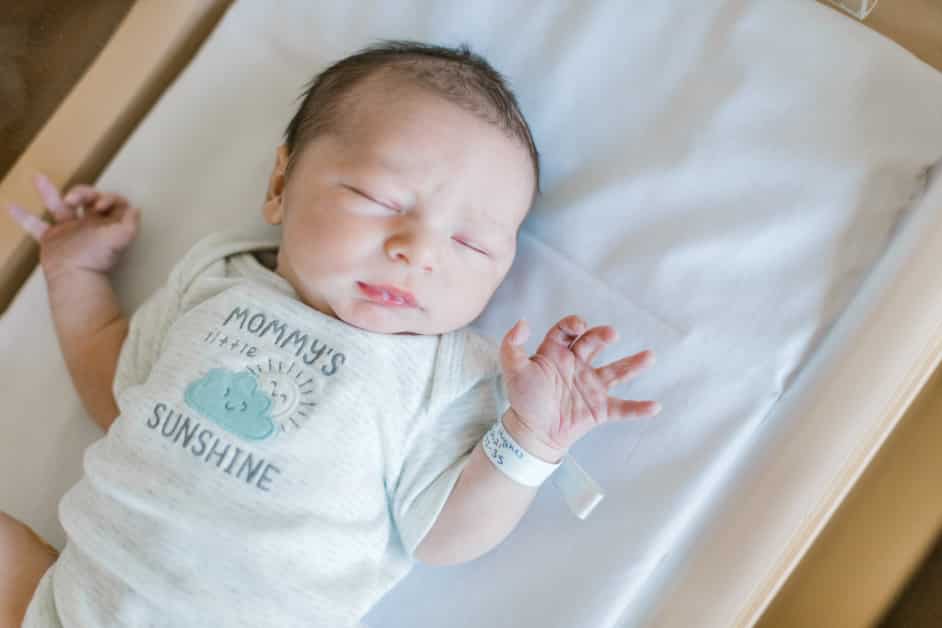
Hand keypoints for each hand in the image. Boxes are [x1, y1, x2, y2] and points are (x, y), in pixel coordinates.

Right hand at [6, 173, 139, 278]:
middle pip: (87, 199)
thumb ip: (130, 224)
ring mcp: (68, 230)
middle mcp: (88, 224)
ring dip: (49, 191)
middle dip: (83, 192)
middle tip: (75, 198)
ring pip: (58, 205)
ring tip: (39, 177)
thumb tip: (136, 209)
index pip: (112, 202)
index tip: (100, 205)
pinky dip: (23, 216)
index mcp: (106, 223)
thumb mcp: (121, 239)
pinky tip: (10, 205)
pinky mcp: (50, 238)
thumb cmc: (98, 257)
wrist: (75, 277)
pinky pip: (34, 224)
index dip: (108, 198)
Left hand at [499, 314, 660, 459]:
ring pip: (616, 371)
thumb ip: (512, 345)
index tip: (579, 326)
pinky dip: (638, 409)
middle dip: (602, 336)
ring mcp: (591, 386)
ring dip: (633, 364)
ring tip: (649, 356)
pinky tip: (654, 406)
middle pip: (593, 344)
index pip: (567, 331)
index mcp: (556, 352)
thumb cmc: (523, 398)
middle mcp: (578, 364)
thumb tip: (522, 322)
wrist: (531, 432)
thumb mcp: (512, 370)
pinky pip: (622, 408)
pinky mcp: (599, 408)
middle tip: (611, 334)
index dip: (573, 324)